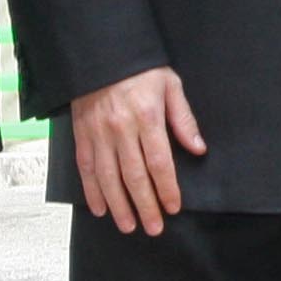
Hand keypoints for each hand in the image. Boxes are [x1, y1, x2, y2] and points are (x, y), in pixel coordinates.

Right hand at [71, 66, 204, 235]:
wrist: (101, 52)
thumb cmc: (140, 68)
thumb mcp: (170, 85)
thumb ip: (183, 119)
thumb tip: (198, 148)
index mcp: (147, 117)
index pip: (159, 162)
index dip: (167, 188)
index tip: (173, 207)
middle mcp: (122, 129)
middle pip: (134, 176)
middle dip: (145, 206)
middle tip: (153, 228)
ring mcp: (99, 133)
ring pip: (108, 178)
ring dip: (119, 205)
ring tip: (128, 226)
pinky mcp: (81, 134)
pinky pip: (86, 168)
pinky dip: (92, 191)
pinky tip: (100, 208)